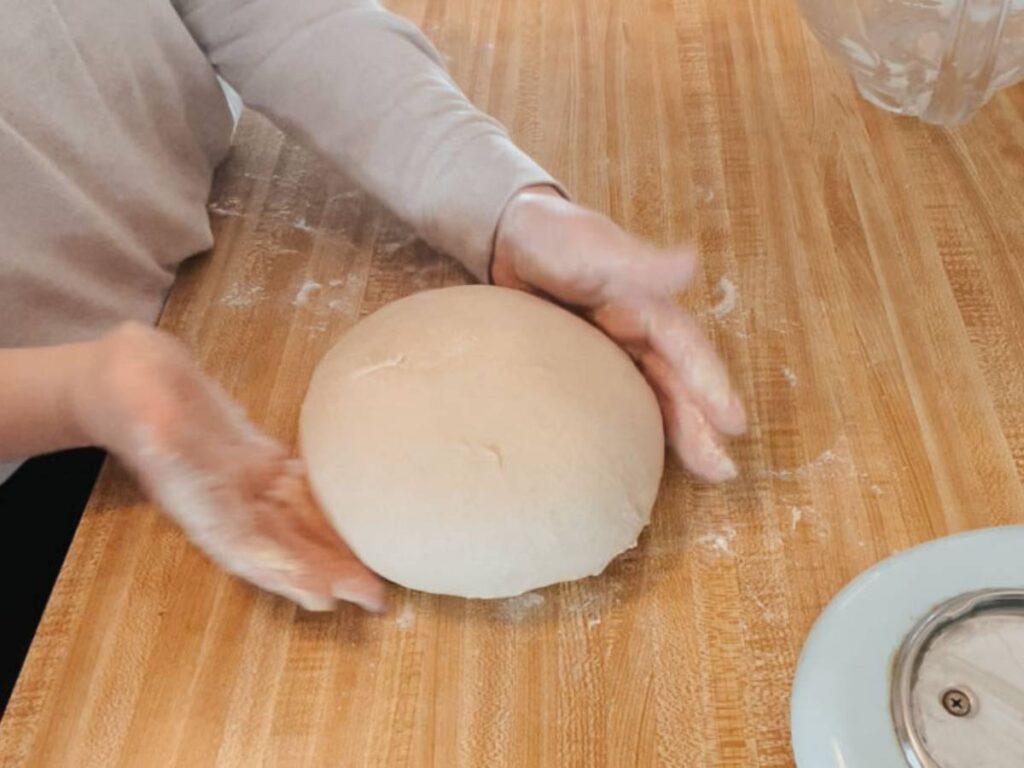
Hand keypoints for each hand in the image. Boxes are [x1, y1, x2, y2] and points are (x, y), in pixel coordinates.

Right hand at [73, 323, 386, 611]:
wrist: (127, 374)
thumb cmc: (127, 385)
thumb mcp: (139, 396)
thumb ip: (154, 422)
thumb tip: (163, 436)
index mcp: (196, 497)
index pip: (244, 546)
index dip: (282, 574)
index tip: (323, 598)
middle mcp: (223, 501)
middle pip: (279, 548)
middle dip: (323, 577)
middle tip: (373, 598)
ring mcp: (241, 484)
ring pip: (293, 529)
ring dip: (330, 556)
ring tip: (371, 581)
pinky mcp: (255, 462)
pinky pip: (296, 497)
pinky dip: (324, 518)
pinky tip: (354, 531)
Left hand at [493, 188, 745, 481]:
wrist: (508, 240)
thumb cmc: (551, 235)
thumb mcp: (589, 246)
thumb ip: (634, 261)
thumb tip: (689, 262)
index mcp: (645, 305)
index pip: (683, 347)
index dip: (709, 383)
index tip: (732, 421)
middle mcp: (637, 333)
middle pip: (675, 382)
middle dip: (702, 423)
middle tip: (724, 469)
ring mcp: (614, 353)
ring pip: (652, 396)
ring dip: (680, 432)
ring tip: (707, 472)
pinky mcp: (587, 368)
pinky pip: (616, 401)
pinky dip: (634, 428)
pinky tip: (640, 461)